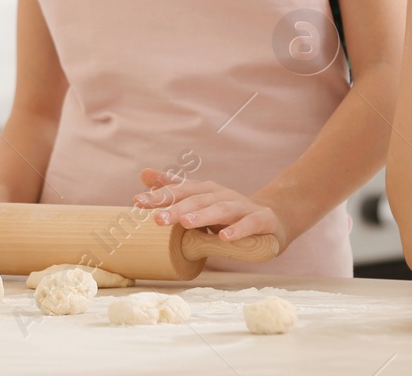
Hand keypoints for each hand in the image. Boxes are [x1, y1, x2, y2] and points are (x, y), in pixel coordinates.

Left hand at [132, 169, 290, 248]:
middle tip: (157, 219)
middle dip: (177, 209)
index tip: (137, 202)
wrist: (274, 217)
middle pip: (198, 200)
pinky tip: (225, 237)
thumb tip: (143, 173)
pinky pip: (250, 223)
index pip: (180, 191)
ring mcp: (244, 206)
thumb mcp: (201, 201)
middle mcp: (223, 195)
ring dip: (203, 215)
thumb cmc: (230, 213)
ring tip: (185, 223)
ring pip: (222, 209)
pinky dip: (238, 230)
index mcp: (207, 191)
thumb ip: (174, 189)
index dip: (160, 196)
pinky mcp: (263, 220)